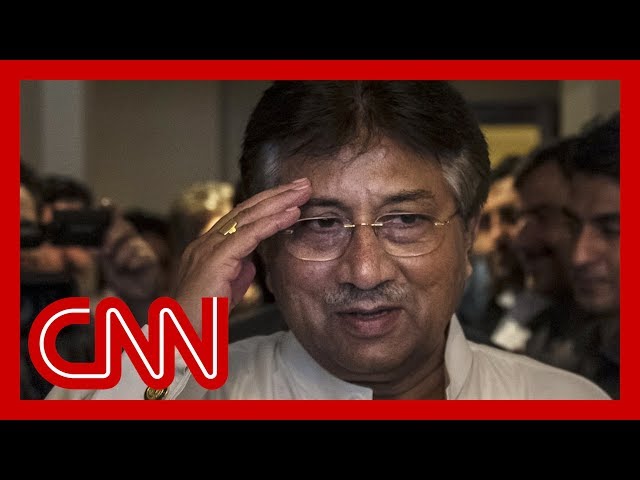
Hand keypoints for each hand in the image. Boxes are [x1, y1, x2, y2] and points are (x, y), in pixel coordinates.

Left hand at [101, 211, 160, 300]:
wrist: (133, 293)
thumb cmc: (120, 276)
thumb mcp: (105, 263)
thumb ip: (99, 252)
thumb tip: (90, 247)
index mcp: (120, 237)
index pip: (117, 219)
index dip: (112, 209)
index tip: (105, 203)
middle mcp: (132, 239)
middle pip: (125, 226)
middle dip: (113, 236)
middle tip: (106, 251)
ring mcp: (143, 247)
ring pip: (131, 245)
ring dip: (121, 259)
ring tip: (121, 267)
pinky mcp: (151, 258)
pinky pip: (140, 255)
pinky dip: (132, 263)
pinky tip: (131, 269)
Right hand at [173, 178, 311, 333]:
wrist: (180, 337)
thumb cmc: (201, 318)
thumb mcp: (225, 289)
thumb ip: (237, 272)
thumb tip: (251, 263)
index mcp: (208, 247)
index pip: (241, 217)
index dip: (267, 204)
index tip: (291, 195)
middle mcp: (206, 242)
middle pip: (246, 210)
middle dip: (276, 194)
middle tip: (302, 183)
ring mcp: (208, 248)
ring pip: (248, 216)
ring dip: (278, 202)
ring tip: (302, 191)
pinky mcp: (215, 260)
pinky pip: (248, 235)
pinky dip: (272, 222)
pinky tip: (290, 214)